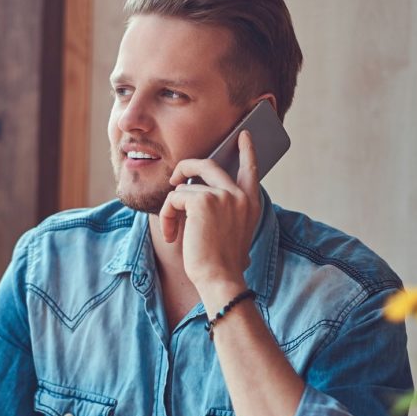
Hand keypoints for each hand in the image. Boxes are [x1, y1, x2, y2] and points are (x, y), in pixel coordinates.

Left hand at [159, 130, 260, 295]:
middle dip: (186, 166)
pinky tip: (171, 235)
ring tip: (173, 231)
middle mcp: (240, 195)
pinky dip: (166, 216)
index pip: (250, 169)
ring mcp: (223, 195)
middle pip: (208, 165)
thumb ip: (225, 210)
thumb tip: (197, 192)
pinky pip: (174, 198)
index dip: (246, 151)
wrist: (220, 279)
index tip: (244, 136)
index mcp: (250, 203)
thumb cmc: (222, 263)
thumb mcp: (231, 232)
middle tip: (175, 178)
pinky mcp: (203, 200)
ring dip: (171, 210)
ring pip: (184, 188)